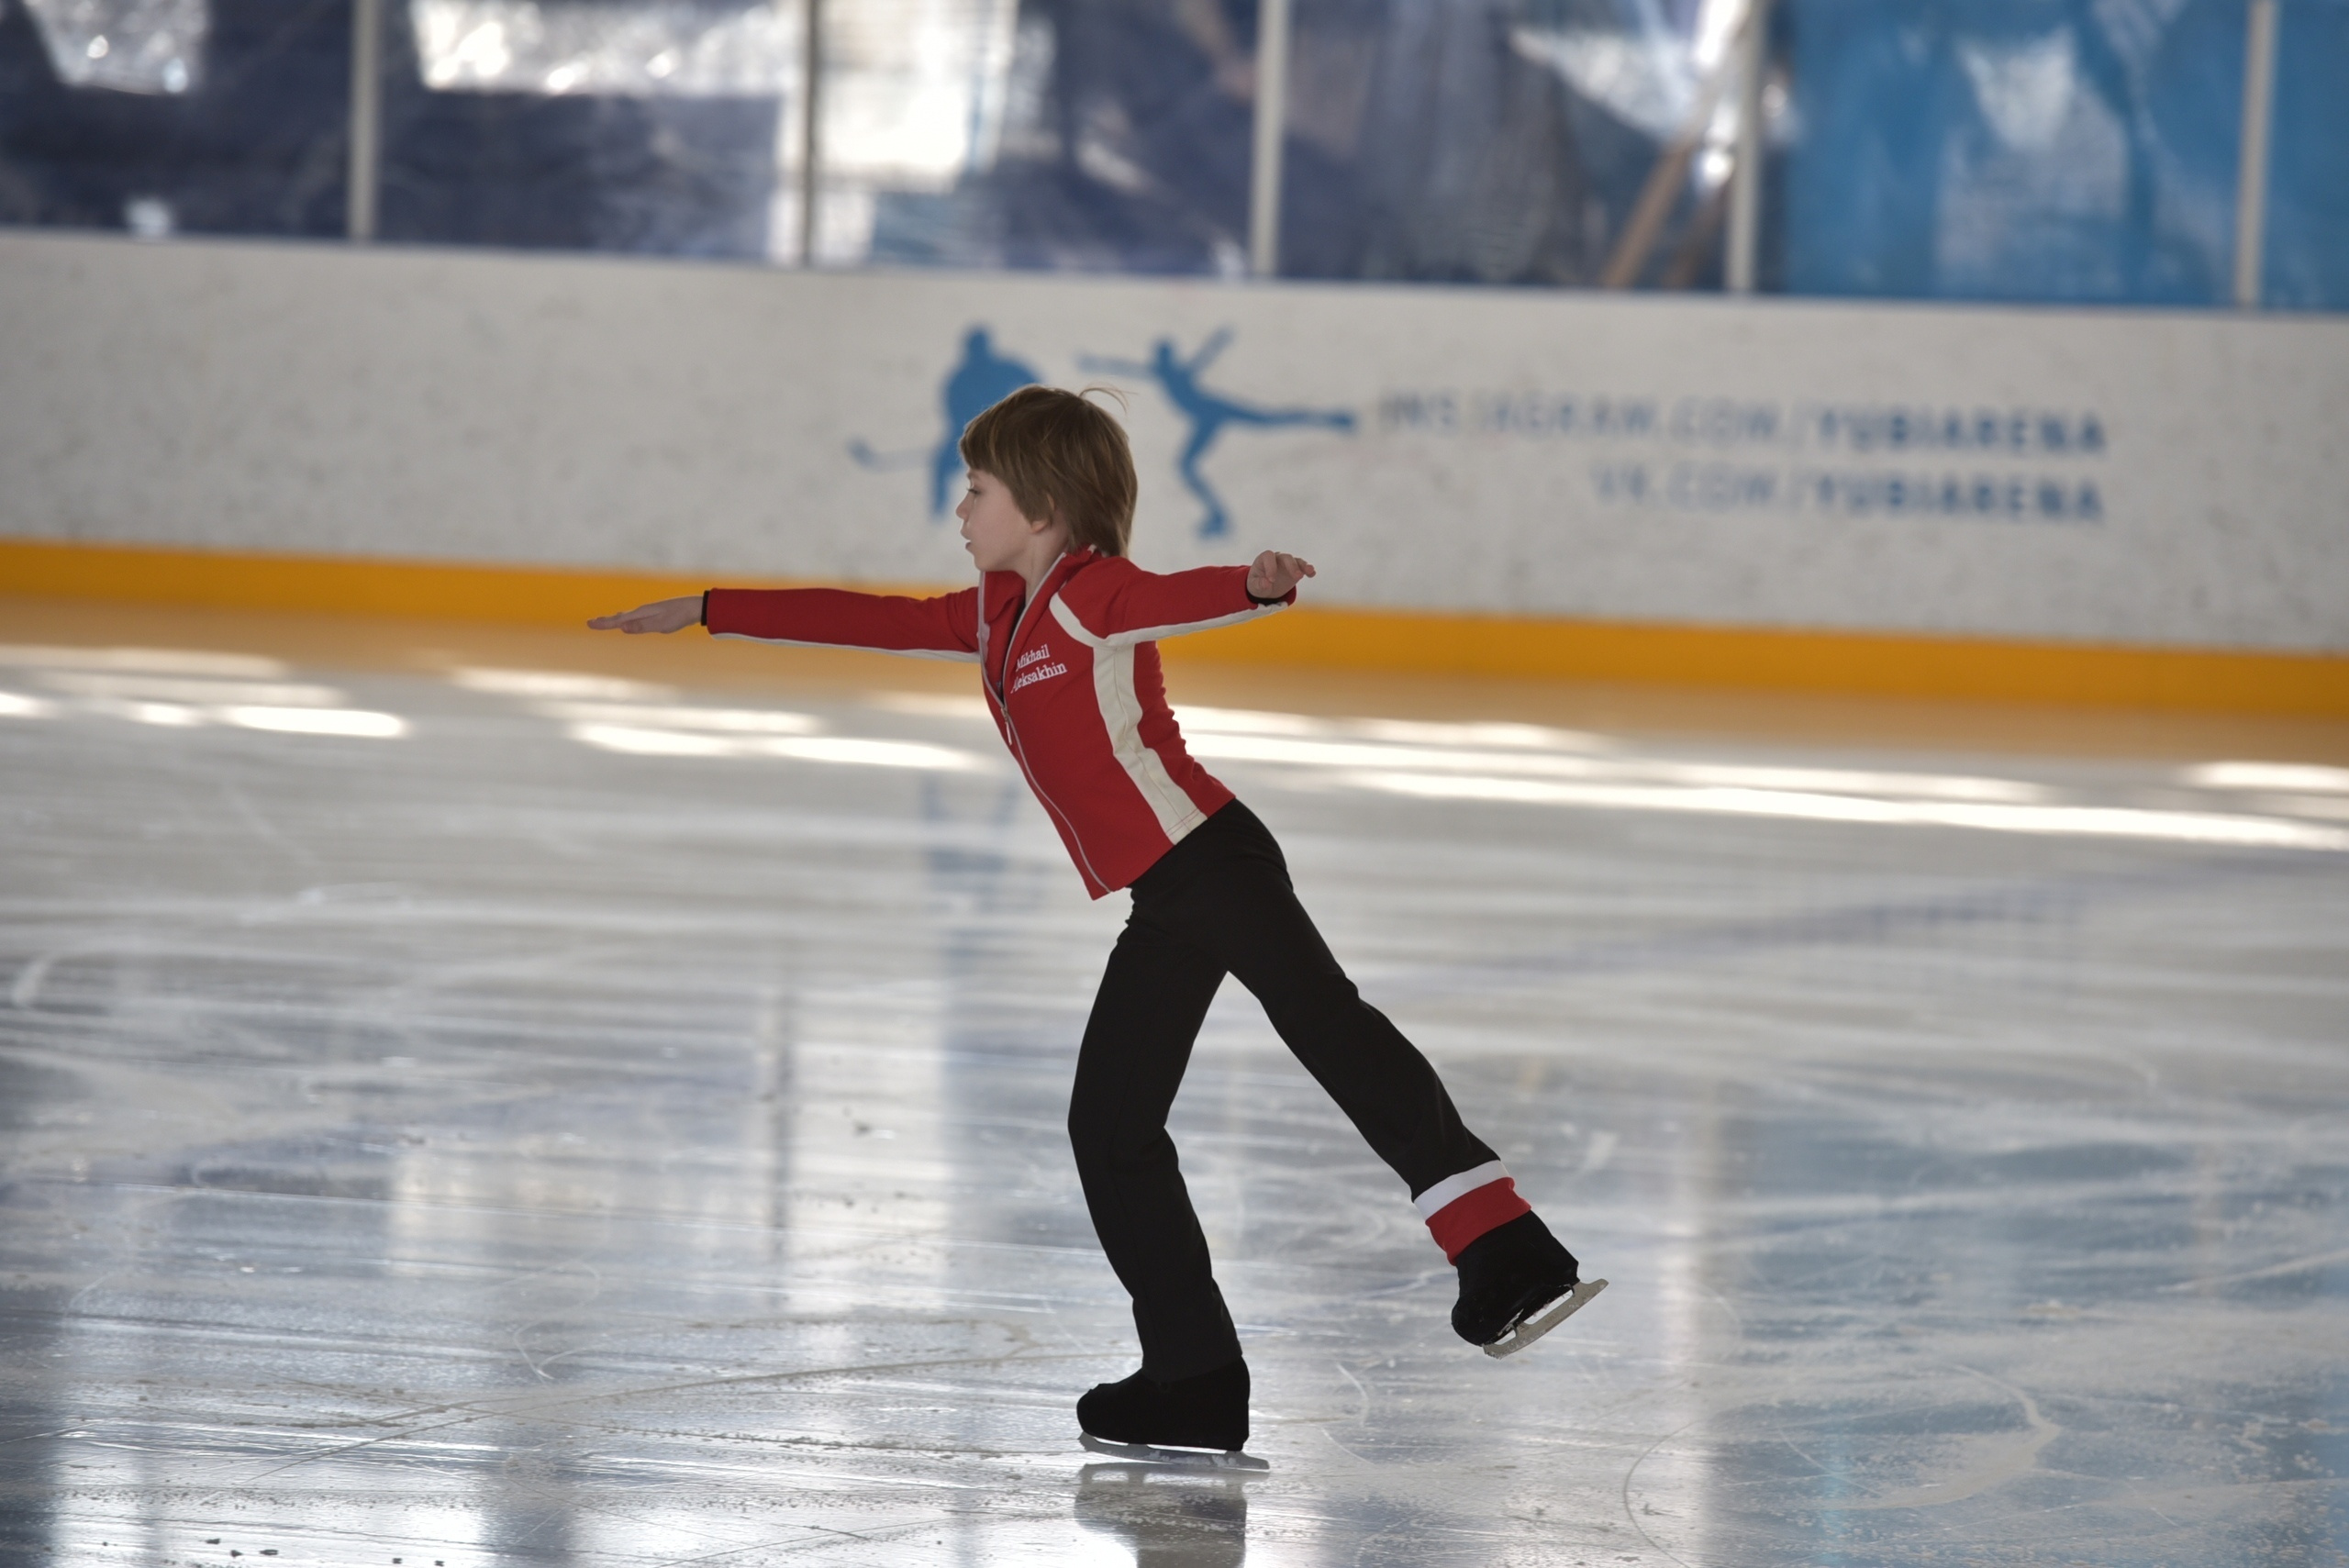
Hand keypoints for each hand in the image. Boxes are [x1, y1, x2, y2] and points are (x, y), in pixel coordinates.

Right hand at [587, 595, 701, 633]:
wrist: (694, 607)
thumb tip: (622, 627)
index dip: (603, 623)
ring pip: (627, 616)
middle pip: (620, 617)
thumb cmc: (678, 617)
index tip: (589, 624)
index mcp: (641, 614)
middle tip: (591, 623)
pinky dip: (625, 619)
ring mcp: (649, 612)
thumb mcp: (660, 625)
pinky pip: (635, 617)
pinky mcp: (655, 614)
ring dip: (614, 619)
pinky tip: (628, 621)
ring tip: (605, 622)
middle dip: (605, 621)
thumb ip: (641, 627)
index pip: (618, 620)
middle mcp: (643, 611)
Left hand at [1247, 550, 1315, 600]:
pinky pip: (1303, 567)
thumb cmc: (1257, 583)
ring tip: (1309, 571)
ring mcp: (1288, 563)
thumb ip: (1259, 584)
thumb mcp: (1254, 586)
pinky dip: (1308, 570)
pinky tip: (1312, 574)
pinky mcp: (1296, 569)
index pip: (1269, 557)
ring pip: (1296, 561)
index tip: (1271, 580)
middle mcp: (1277, 558)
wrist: (1265, 587)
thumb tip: (1267, 583)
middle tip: (1297, 576)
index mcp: (1264, 558)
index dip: (1271, 567)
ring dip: (1303, 566)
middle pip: (1286, 557)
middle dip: (1292, 566)